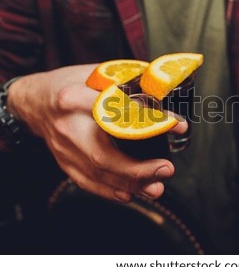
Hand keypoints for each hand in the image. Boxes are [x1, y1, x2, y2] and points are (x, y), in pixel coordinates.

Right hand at [7, 65, 186, 201]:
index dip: (147, 120)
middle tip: (166, 169)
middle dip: (138, 168)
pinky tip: (132, 193)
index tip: (175, 124)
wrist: (33, 102)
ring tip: (157, 187)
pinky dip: (112, 191)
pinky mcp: (65, 163)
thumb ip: (125, 82)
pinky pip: (88, 183)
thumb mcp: (95, 73)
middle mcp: (67, 127)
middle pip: (102, 154)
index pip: (115, 111)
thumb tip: (162, 91)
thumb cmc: (69, 84)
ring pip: (98, 174)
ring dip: (130, 184)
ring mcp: (64, 149)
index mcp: (74, 98)